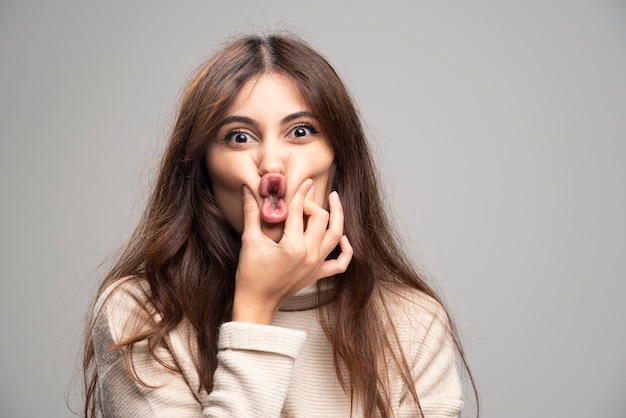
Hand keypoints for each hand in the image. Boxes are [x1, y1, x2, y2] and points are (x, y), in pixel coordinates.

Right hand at [232, 179, 352, 323]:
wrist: (256, 302)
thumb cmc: (251, 274)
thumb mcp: (250, 241)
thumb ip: (251, 213)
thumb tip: (248, 190)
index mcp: (293, 245)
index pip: (299, 210)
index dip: (301, 192)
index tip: (305, 181)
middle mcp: (309, 254)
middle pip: (321, 218)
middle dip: (314, 203)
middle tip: (307, 196)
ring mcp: (316, 265)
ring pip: (336, 235)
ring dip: (338, 216)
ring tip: (335, 200)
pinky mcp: (318, 274)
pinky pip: (341, 262)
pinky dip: (346, 249)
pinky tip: (343, 237)